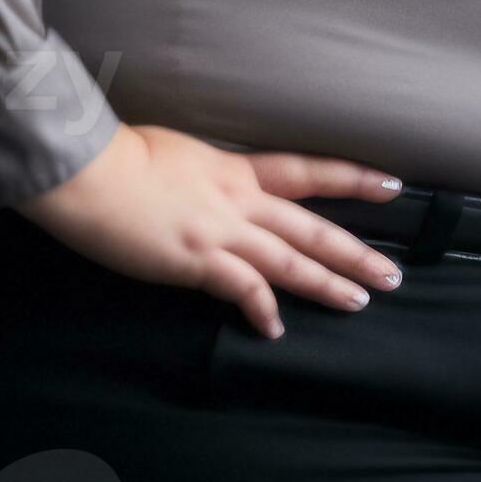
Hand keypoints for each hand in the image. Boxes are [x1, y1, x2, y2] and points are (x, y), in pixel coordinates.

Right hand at [14, 122, 409, 339]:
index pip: (306, 171)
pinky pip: (241, 286)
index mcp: (234, 169)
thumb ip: (201, 175)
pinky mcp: (195, 258)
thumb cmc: (117, 156)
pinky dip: (262, 307)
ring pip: (289, 258)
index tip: (392, 185)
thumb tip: (203, 186)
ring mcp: (220, 229)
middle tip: (393, 274)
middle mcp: (238, 198)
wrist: (87, 170)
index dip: (352, 178)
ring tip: (360, 301)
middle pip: (311, 225)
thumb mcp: (175, 154)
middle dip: (355, 252)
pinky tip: (275, 328)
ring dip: (327, 282)